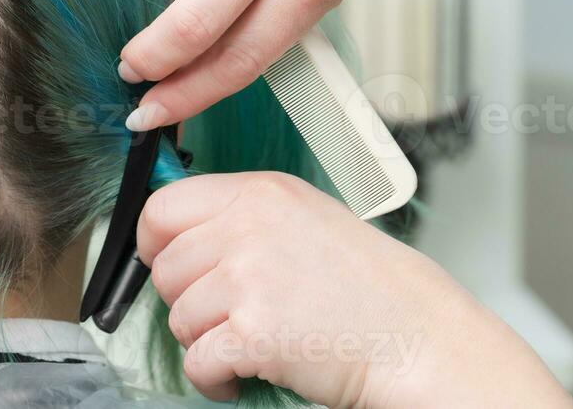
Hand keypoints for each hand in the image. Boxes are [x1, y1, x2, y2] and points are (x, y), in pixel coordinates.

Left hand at [138, 172, 572, 407]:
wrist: (418, 338)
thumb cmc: (371, 286)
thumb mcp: (304, 217)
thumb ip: (242, 215)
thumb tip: (179, 230)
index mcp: (259, 194)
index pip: (163, 206)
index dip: (153, 241)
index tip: (160, 259)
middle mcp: (248, 228)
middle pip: (166, 269)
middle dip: (185, 300)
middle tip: (223, 314)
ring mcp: (249, 280)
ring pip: (178, 317)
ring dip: (204, 341)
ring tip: (246, 344)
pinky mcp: (253, 334)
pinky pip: (197, 362)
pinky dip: (212, 379)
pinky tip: (239, 376)